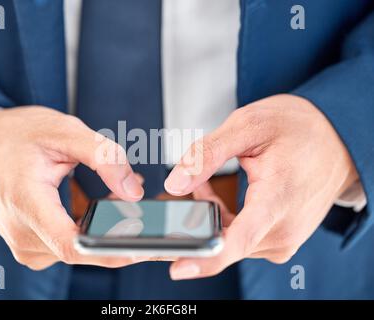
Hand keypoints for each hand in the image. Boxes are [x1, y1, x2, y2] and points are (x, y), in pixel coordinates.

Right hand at [0, 106, 145, 269]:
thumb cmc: (18, 137)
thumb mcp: (65, 131)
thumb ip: (104, 157)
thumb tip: (134, 192)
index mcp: (26, 201)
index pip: (72, 245)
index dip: (111, 249)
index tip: (143, 244)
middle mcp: (20, 232)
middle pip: (81, 251)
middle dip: (118, 234)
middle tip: (141, 208)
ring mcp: (23, 245)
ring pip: (78, 252)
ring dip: (105, 232)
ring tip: (117, 198)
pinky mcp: (30, 248)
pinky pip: (69, 249)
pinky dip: (90, 233)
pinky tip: (98, 210)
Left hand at [164, 94, 357, 279]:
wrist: (335, 140)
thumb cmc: (298, 130)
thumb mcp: (248, 126)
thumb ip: (208, 155)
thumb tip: (175, 184)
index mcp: (278, 199)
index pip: (238, 240)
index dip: (205, 258)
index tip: (178, 267)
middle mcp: (283, 229)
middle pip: (225, 242)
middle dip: (197, 219)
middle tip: (194, 184)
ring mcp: (283, 239)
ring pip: (229, 241)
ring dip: (211, 217)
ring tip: (210, 183)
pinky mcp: (280, 241)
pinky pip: (241, 239)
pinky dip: (225, 222)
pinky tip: (221, 199)